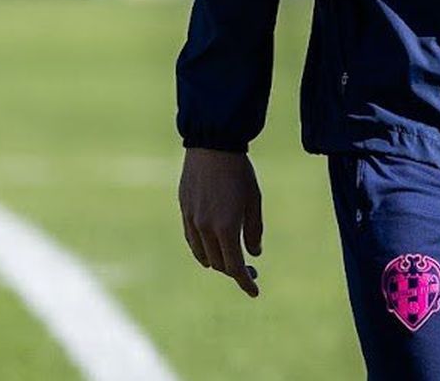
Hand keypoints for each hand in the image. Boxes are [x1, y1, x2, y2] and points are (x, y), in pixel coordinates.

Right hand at [178, 147, 263, 297]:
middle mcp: (205, 228)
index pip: (234, 267)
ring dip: (218, 262)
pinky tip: (212, 247)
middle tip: (250, 269)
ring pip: (203, 255)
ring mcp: (192, 220)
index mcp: (226, 228)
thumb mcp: (254, 201)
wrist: (212, 146)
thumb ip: (253, 231)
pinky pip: (192, 240)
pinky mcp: (184, 211)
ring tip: (231, 259)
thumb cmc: (239, 173)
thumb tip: (254, 254)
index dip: (245, 282)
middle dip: (235, 271)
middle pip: (219, 264)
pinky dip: (202, 249)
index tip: (254, 292)